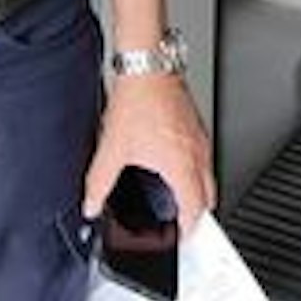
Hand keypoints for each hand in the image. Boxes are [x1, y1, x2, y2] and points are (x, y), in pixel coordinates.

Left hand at [83, 74, 215, 236]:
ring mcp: (199, 137)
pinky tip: (174, 160)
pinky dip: (195, 167)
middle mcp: (196, 153)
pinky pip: (204, 154)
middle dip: (197, 212)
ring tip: (178, 193)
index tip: (181, 235)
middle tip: (183, 219)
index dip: (188, 228)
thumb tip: (91, 203)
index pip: (195, 209)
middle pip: (209, 196)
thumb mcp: (113, 147)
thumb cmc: (137, 100)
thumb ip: (99, 182)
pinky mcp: (196, 123)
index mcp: (181, 165)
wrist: (148, 66)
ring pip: (208, 174)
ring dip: (198, 188)